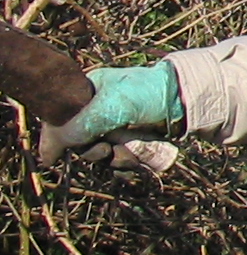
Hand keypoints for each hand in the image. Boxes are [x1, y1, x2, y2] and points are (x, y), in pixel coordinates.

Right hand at [38, 62, 181, 166]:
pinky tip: (138, 159)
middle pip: (80, 143)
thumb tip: (50, 154)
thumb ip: (80, 126)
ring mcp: (115, 124)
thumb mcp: (110, 106)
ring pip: (100, 154)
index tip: (54, 157)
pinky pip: (119, 158)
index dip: (55, 140)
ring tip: (132, 152)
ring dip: (114, 159)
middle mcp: (97, 109)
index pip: (59, 119)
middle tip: (107, 149)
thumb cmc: (149, 94)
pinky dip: (127, 162)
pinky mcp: (132, 138)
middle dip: (95, 151)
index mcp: (86, 92)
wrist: (188, 100)